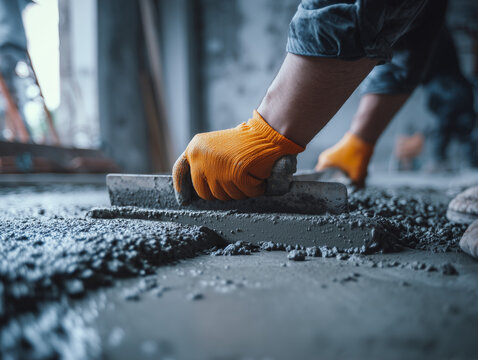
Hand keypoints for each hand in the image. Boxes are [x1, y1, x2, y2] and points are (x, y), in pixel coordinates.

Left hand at [173, 110, 303, 202]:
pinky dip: (256, 188)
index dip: (181, 188)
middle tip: (237, 178)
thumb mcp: (215, 148)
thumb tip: (198, 191)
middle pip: (206, 193)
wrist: (267, 132)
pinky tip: (259, 175)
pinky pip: (246, 193)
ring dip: (241, 190)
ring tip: (249, 173)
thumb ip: (204, 164)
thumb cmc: (245, 143)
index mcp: (195, 149)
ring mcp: (217, 167)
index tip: (184, 201)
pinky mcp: (235, 174)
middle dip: (223, 191)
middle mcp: (201, 158)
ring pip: (227, 196)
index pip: (180, 170)